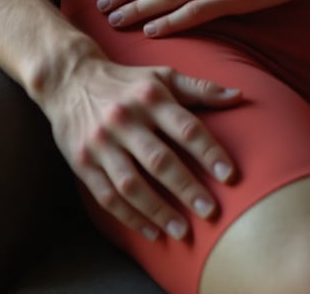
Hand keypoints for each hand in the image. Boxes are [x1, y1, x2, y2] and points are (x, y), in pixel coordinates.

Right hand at [38, 52, 240, 241]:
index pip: (185, 127)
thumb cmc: (127, 82)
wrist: (71, 80)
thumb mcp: (162, 76)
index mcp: (150, 97)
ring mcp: (101, 143)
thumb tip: (238, 96)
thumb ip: (200, 89)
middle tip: (210, 212)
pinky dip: (130, 217)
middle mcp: (125, 119)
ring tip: (183, 231)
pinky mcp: (82, 162)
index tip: (230, 175)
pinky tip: (151, 231)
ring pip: (131, 184)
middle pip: (159, 160)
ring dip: (158, 210)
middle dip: (186, 188)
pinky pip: (107, 196)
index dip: (209, 152)